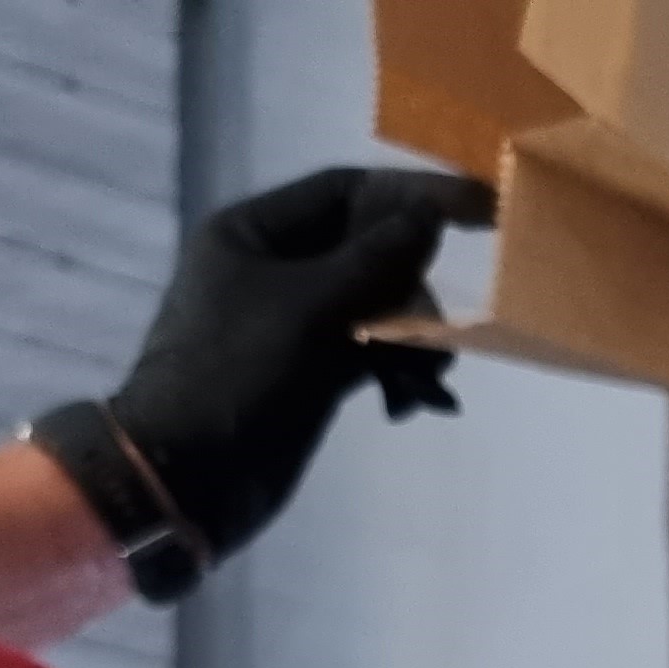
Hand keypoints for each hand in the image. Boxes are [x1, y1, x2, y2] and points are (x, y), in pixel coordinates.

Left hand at [105, 167, 496, 567]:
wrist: (190, 475)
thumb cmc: (236, 374)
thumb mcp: (306, 308)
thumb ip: (373, 259)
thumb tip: (429, 214)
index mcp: (254, 232)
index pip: (344, 191)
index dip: (410, 194)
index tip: (478, 206)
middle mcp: (276, 268)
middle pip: (368, 250)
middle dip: (412, 285)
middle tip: (438, 325)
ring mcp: (297, 322)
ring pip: (377, 305)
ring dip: (414, 336)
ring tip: (429, 379)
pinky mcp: (315, 370)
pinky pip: (373, 352)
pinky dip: (400, 370)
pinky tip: (413, 402)